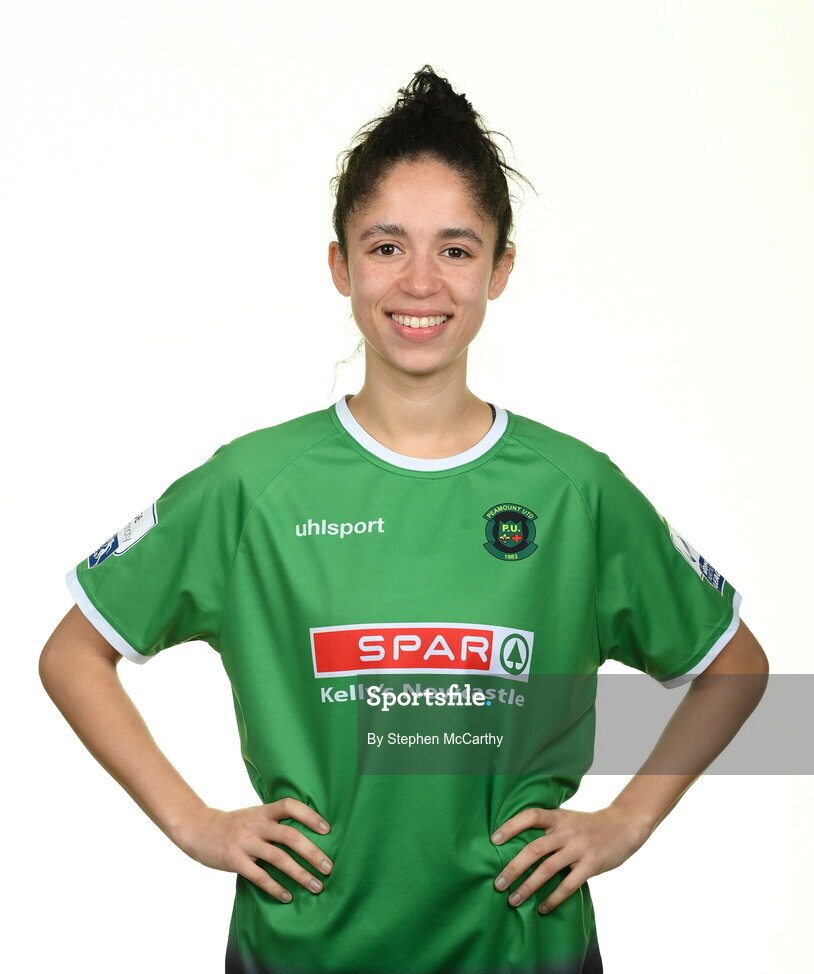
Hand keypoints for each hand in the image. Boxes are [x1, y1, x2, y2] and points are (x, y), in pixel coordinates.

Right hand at [173, 797, 332, 902]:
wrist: (198, 829)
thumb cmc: (233, 825)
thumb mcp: (253, 815)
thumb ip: (273, 822)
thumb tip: (305, 834)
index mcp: (263, 811)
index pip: (290, 806)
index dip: (310, 815)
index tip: (327, 829)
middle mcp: (256, 824)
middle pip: (290, 836)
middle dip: (312, 852)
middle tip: (329, 867)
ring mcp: (245, 842)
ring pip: (278, 858)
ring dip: (300, 874)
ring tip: (316, 886)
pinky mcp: (234, 860)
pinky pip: (259, 876)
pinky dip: (275, 888)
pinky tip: (287, 896)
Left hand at [492, 806, 650, 913]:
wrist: (623, 826)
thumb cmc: (588, 826)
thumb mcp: (567, 819)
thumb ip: (549, 830)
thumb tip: (518, 846)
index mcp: (558, 818)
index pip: (531, 816)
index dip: (511, 826)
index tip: (493, 840)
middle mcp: (566, 832)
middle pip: (534, 849)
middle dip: (514, 868)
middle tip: (498, 883)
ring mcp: (579, 848)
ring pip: (548, 869)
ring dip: (528, 886)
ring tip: (513, 900)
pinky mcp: (591, 865)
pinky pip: (569, 884)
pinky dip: (554, 898)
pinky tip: (543, 908)